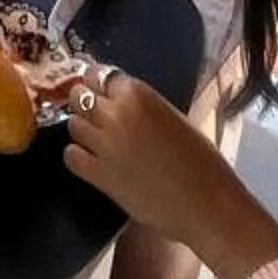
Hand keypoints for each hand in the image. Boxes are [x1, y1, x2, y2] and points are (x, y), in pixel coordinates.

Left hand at [65, 71, 277, 278]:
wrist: (207, 204)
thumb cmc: (202, 162)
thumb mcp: (173, 117)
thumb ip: (142, 106)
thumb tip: (121, 102)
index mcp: (137, 94)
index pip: (97, 74)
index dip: (97, 84)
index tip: (99, 91)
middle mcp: (115, 114)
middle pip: (80, 95)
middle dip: (85, 103)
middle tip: (97, 116)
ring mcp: (104, 144)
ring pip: (72, 123)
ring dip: (82, 129)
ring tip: (98, 141)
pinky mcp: (99, 175)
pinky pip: (71, 156)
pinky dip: (77, 156)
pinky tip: (92, 162)